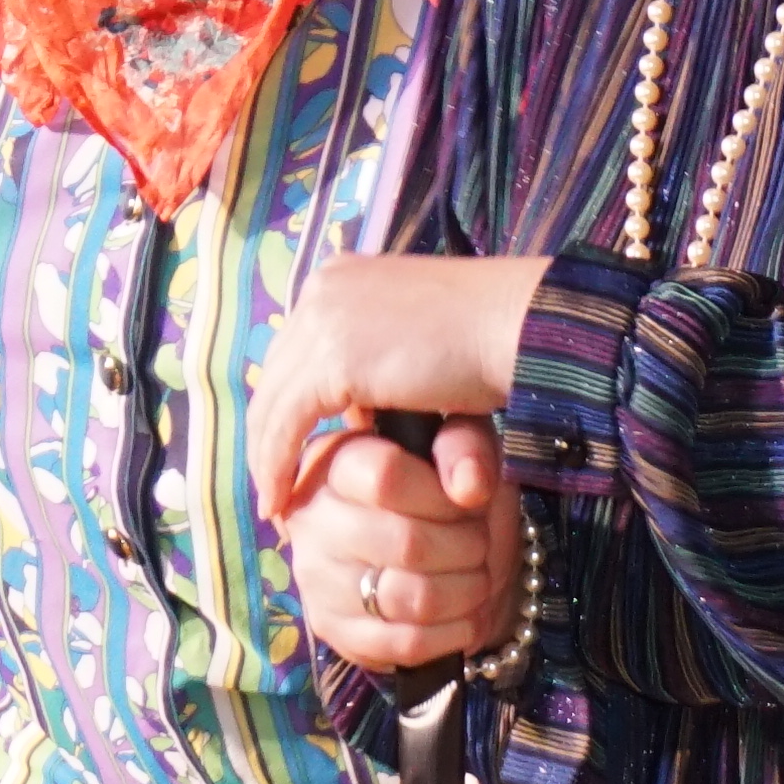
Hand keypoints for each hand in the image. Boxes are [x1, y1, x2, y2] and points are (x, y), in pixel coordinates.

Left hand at [245, 250, 550, 523]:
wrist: (516, 325)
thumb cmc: (486, 340)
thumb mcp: (414, 346)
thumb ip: (377, 367)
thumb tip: (356, 413)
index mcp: (339, 277)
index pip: (295, 350)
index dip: (288, 404)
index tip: (294, 453)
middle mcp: (320, 289)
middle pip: (277, 374)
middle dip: (269, 434)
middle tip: (275, 486)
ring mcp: (322, 320)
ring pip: (272, 402)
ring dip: (266, 458)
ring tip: (276, 506)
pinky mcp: (331, 360)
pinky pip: (284, 424)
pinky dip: (276, 466)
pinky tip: (282, 501)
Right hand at [286, 416, 526, 675]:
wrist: (421, 551)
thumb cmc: (439, 490)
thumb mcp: (461, 447)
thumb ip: (468, 449)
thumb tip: (470, 488)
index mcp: (334, 460)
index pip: (385, 475)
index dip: (442, 496)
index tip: (464, 501)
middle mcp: (311, 518)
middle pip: (406, 543)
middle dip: (466, 548)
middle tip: (478, 544)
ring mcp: (316, 579)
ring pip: (412, 599)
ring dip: (466, 592)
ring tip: (476, 578)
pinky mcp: (331, 629)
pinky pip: (405, 644)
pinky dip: (453, 632)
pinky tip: (464, 614)